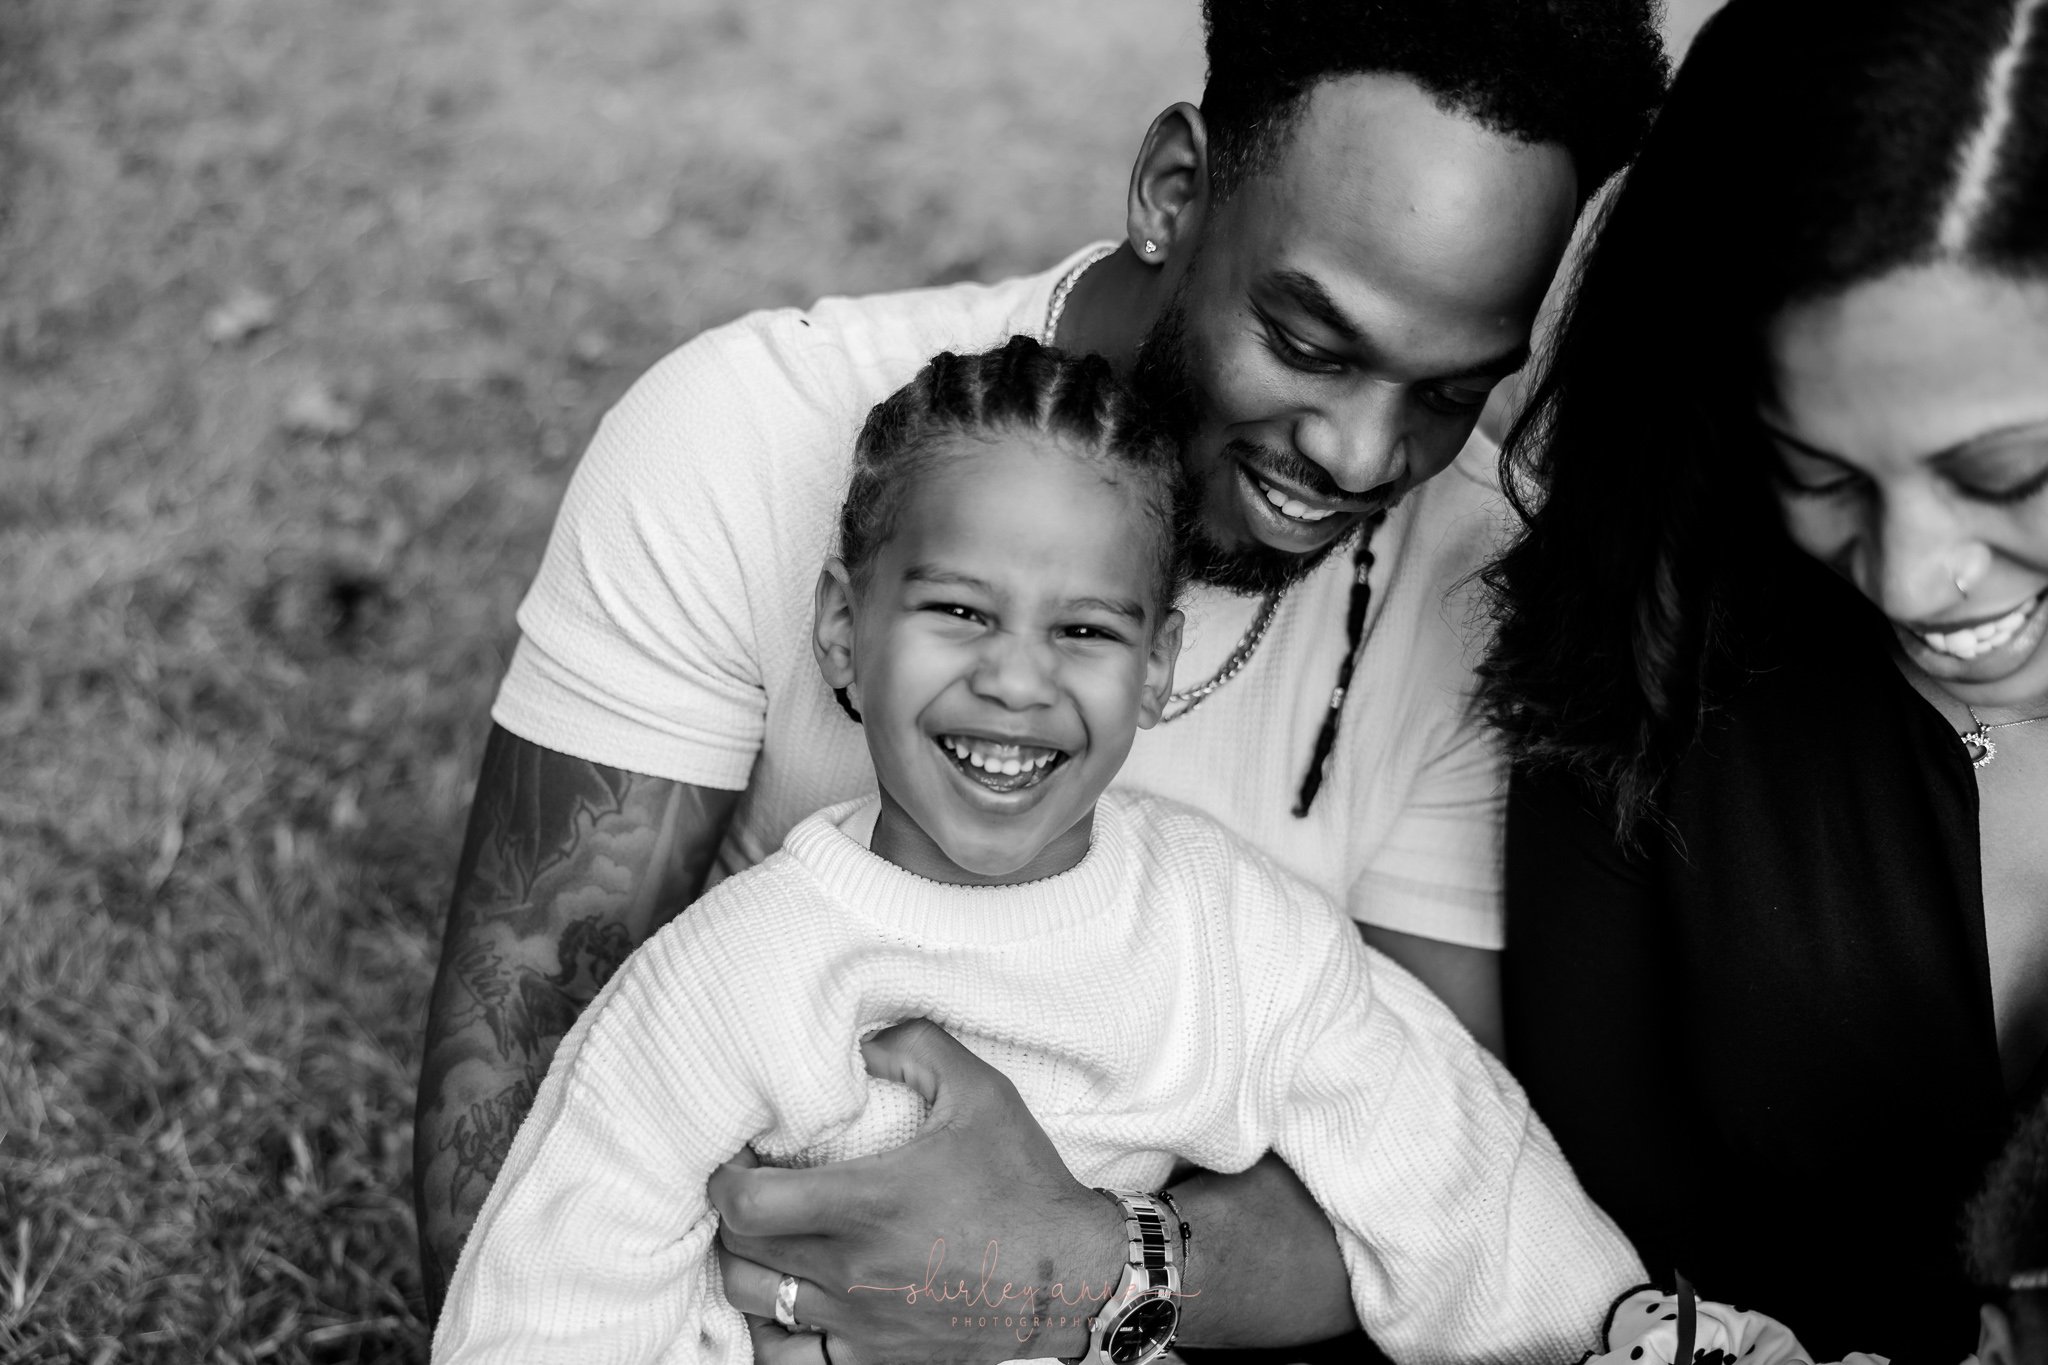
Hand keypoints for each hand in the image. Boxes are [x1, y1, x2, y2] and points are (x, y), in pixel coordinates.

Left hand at [709, 1020, 1124, 1364]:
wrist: (1072, 1276)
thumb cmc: (1025, 1183)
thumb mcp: (982, 1093)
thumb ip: (917, 1048)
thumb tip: (860, 1042)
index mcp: (870, 1203)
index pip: (748, 1205)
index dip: (724, 1178)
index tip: (737, 1156)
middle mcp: (853, 1270)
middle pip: (737, 1251)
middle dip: (731, 1213)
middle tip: (750, 1184)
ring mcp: (860, 1322)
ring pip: (753, 1303)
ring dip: (744, 1266)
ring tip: (765, 1236)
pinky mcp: (874, 1358)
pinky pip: (791, 1361)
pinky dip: (771, 1331)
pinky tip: (785, 1300)